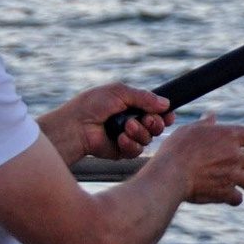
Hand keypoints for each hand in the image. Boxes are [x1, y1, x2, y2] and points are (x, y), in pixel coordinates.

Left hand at [40, 84, 170, 164]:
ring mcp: (127, 137)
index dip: (165, 114)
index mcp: (131, 105)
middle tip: (147, 120)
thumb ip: (144, 97)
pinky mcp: (121, 151)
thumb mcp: (119, 92)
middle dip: (155, 123)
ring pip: (149, 138)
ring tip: (127, 127)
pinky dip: (131, 144)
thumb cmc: (92, 105)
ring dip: (141, 132)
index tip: (168, 115)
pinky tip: (120, 139)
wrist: (75, 126)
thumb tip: (166, 104)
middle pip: (158, 126)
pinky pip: (137, 151)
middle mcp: (132, 121)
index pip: (156, 111)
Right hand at [153, 112, 243, 205]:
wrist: (170, 174)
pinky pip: (238, 198)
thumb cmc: (176, 149)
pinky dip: (232, 198)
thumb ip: (204, 124)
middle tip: (235, 168)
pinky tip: (225, 196)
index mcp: (229, 136)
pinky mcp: (225, 193)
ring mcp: (232, 175)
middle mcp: (235, 155)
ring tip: (234, 182)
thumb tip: (212, 116)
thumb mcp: (189, 130)